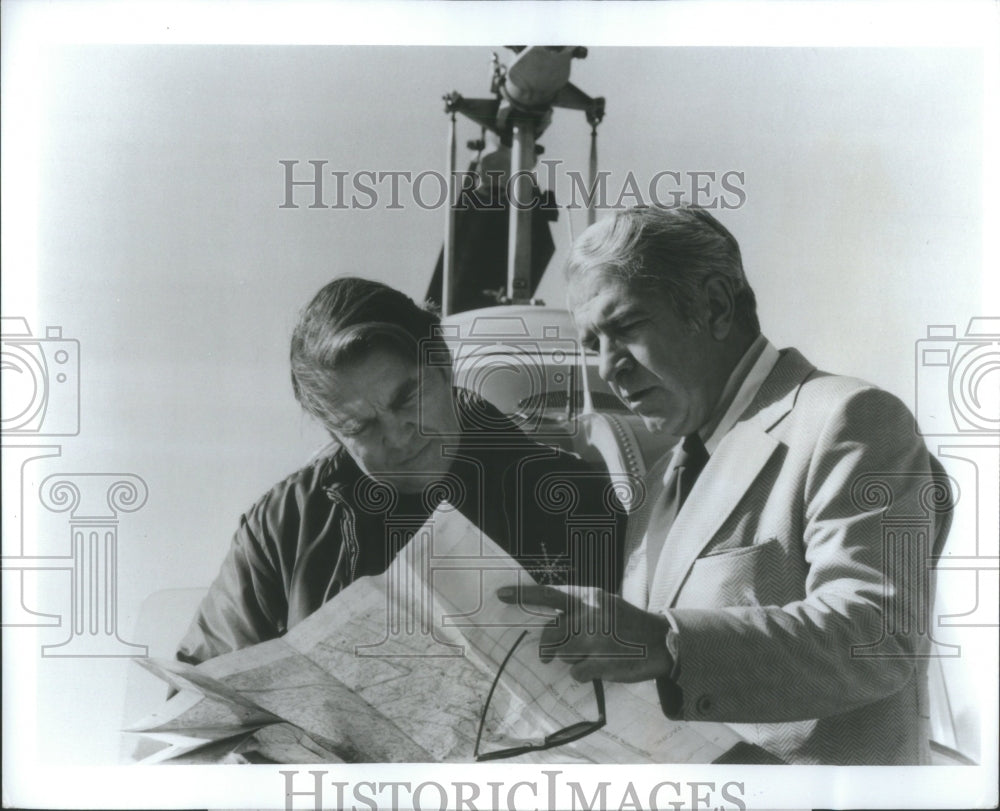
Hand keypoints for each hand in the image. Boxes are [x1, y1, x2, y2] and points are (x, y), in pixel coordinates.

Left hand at [496, 584, 672, 682]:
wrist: (662, 641)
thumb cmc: (626, 624)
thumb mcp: (604, 605)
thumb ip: (577, 610)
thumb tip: (547, 625)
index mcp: (589, 597)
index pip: (549, 594)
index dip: (523, 595)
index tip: (500, 595)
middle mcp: (590, 614)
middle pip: (550, 632)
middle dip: (549, 646)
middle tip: (549, 654)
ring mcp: (596, 639)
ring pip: (562, 654)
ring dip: (573, 658)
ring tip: (594, 654)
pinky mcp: (603, 662)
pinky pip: (576, 672)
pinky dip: (584, 673)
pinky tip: (601, 666)